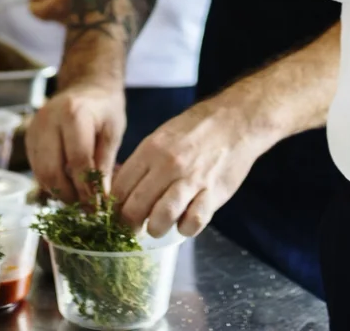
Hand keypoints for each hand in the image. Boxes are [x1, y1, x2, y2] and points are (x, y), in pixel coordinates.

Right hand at [27, 82, 126, 202]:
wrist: (86, 86)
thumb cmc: (104, 108)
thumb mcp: (112, 132)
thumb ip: (104, 164)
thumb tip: (101, 199)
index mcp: (73, 114)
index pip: (77, 161)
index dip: (87, 188)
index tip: (98, 206)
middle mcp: (48, 120)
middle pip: (51, 170)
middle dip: (69, 195)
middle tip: (86, 209)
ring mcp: (34, 128)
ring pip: (40, 173)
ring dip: (58, 193)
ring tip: (78, 202)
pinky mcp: (28, 137)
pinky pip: (36, 169)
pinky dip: (51, 183)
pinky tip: (67, 188)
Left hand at [112, 99, 266, 237]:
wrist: (235, 121)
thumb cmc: (195, 130)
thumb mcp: (161, 137)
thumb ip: (142, 164)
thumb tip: (121, 191)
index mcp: (151, 149)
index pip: (119, 188)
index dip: (114, 207)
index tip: (117, 215)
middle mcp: (168, 165)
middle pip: (135, 208)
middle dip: (130, 224)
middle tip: (134, 227)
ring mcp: (191, 180)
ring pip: (161, 219)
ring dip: (155, 229)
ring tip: (158, 226)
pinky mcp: (213, 193)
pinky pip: (192, 223)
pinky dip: (186, 228)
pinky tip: (185, 221)